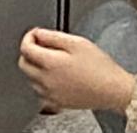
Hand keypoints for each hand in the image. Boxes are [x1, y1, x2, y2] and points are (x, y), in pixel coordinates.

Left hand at [18, 28, 134, 114]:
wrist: (113, 90)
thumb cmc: (99, 67)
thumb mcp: (77, 42)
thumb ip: (53, 36)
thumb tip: (38, 33)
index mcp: (50, 64)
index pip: (25, 48)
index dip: (29, 36)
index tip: (35, 33)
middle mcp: (46, 81)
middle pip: (23, 64)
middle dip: (29, 51)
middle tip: (42, 44)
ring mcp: (50, 95)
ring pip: (30, 78)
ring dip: (36, 66)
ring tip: (53, 58)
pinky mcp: (56, 103)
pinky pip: (40, 90)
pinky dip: (42, 81)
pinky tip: (57, 74)